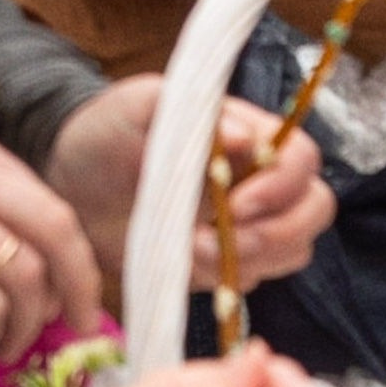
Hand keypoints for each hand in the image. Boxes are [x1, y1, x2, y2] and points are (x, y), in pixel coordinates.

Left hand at [46, 84, 331, 297]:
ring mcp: (246, 225)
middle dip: (276, 234)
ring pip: (292, 251)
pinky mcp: (225, 262)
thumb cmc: (107, 132)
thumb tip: (241, 135)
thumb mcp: (139, 106)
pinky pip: (253, 280)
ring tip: (191, 251)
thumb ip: (189, 112)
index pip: (302, 159)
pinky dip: (227, 280)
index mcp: (250, 135)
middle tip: (216, 241)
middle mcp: (260, 180)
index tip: (235, 204)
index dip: (283, 187)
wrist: (70, 184)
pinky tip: (184, 263)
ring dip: (251, 260)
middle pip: (314, 210)